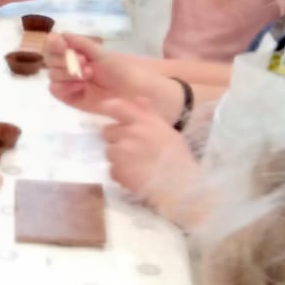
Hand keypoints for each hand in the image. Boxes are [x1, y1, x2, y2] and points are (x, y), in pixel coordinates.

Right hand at [45, 34, 154, 118]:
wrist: (135, 92)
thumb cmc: (122, 69)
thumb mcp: (103, 54)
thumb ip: (82, 44)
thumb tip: (63, 34)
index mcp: (76, 51)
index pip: (54, 45)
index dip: (54, 44)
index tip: (64, 45)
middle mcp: (70, 65)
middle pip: (50, 60)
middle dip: (65, 60)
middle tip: (86, 62)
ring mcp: (69, 82)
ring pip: (52, 75)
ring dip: (68, 74)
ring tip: (88, 76)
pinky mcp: (71, 98)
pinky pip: (56, 91)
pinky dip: (64, 87)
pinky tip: (80, 87)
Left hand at [101, 100, 203, 223]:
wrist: (179, 186)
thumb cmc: (178, 157)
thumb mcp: (167, 130)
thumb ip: (149, 114)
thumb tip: (137, 98)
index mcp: (144, 122)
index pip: (117, 107)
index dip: (108, 107)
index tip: (105, 110)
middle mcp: (130, 133)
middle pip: (108, 131)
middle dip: (116, 139)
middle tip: (130, 148)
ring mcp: (121, 152)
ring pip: (109, 152)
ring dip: (118, 158)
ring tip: (135, 166)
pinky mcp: (117, 170)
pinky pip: (112, 170)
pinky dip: (121, 174)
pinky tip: (135, 177)